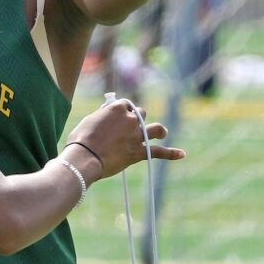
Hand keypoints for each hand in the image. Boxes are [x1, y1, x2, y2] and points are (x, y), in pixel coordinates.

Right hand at [65, 98, 184, 181]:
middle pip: (141, 115)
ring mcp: (137, 135)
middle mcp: (131, 119)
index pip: (126, 105)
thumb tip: (106, 116)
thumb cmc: (81, 140)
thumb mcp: (89, 121)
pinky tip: (182, 154)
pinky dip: (171, 153)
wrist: (85, 158)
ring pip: (155, 129)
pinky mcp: (139, 152)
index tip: (119, 118)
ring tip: (162, 133)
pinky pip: (158, 152)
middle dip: (137, 120)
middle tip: (129, 130)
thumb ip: (102, 117)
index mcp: (118, 108)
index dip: (124, 112)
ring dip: (159, 131)